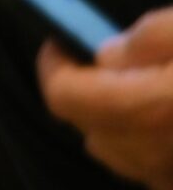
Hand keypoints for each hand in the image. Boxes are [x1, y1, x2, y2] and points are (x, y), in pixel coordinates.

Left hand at [38, 7, 172, 189]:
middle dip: (85, 93)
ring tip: (141, 90)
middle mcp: (154, 155)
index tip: (60, 42)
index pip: (63, 97)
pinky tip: (163, 123)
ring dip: (114, 123)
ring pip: (117, 153)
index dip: (52, 66)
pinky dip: (146, 148)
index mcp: (149, 110)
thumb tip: (107, 54)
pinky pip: (150, 172)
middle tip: (107, 63)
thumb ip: (149, 38)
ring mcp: (169, 176)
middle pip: (87, 127)